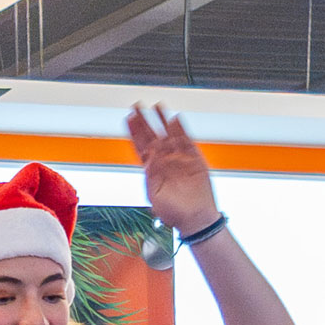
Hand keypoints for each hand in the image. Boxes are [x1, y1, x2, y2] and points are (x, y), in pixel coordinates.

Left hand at [125, 103, 218, 236]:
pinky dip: (180, 129)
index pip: (140, 146)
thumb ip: (151, 175)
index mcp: (152, 170)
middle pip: (152, 136)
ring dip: (162, 120)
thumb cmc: (174, 213)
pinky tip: (174, 118)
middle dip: (144, 121)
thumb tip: (148, 157)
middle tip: (136, 106)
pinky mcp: (194, 158)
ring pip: (169, 134)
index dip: (134, 132)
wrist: (196, 218)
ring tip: (156, 106)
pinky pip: (186, 140)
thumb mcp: (155, 196)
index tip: (129, 118)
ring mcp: (179, 158)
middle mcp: (164, 161)